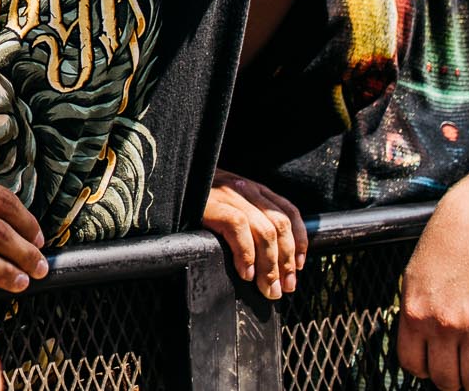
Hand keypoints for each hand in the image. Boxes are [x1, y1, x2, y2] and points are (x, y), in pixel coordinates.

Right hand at [202, 169, 306, 301]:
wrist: (168, 180)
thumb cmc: (193, 198)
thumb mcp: (225, 201)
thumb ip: (246, 215)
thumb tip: (266, 256)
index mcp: (252, 188)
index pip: (288, 212)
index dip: (299, 240)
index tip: (298, 266)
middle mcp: (245, 188)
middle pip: (279, 226)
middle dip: (286, 261)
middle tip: (284, 288)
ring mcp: (229, 194)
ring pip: (264, 231)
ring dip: (270, 266)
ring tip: (268, 289)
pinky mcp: (213, 204)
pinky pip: (239, 229)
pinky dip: (246, 254)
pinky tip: (245, 273)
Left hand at [397, 198, 468, 390]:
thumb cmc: (444, 247)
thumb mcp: (413, 280)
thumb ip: (415, 315)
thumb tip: (420, 345)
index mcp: (414, 314)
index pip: (412, 364)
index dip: (422, 370)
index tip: (429, 367)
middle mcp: (442, 325)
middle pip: (444, 379)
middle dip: (449, 382)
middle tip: (455, 376)